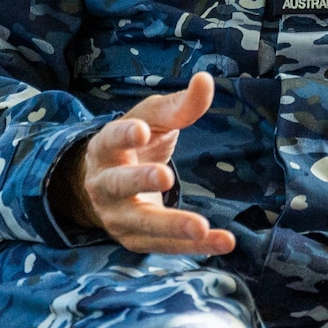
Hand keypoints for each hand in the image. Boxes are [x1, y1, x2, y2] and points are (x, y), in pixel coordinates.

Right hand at [58, 72, 234, 256]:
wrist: (107, 186)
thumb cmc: (136, 144)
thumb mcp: (153, 119)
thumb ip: (180, 105)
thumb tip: (206, 80)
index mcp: (104, 148)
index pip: (111, 139)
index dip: (124, 136)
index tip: (142, 130)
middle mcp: (104, 184)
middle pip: (118, 184)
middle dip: (140, 181)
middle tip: (166, 177)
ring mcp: (117, 216)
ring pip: (142, 223)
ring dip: (172, 226)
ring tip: (202, 227)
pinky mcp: (135, 240)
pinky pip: (166, 245)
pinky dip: (195, 247)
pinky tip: (224, 242)